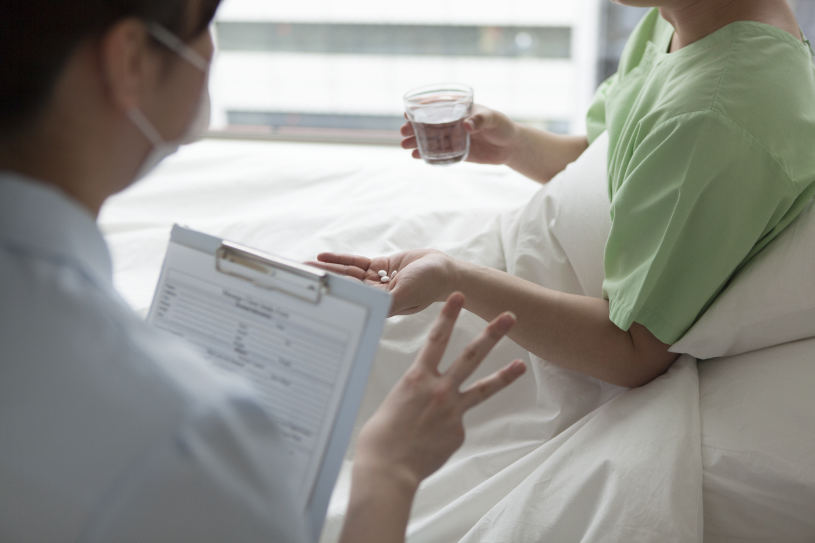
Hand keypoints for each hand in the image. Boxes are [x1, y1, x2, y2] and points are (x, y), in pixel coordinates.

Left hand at [311, 249, 456, 315]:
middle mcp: (375, 294)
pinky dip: (340, 260)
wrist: (445, 270)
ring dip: (327, 269)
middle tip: (300, 278)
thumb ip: (387, 301)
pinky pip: (356, 263)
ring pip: (347, 274)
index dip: (332, 295)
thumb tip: (367, 309)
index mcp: (379, 305)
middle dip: (324, 282)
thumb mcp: (406, 294)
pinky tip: (323, 257)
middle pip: (344, 286)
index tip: (313, 294)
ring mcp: (376, 280)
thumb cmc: (429, 285)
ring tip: (305, 267)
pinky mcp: (380, 266)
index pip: (351, 299)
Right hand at [354, 292, 525, 489]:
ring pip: (483, 388)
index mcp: (416, 378)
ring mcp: (453, 411)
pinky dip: (443, 431)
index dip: (448, 315)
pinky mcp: (458, 432)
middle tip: (509, 317)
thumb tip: (425, 400)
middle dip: (492, 334)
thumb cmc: (379, 439)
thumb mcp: (392, 403)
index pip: (435, 339)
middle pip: (471, 356)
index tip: (459, 296)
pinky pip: (455, 426)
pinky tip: (429, 443)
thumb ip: (413, 394)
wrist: (388, 471)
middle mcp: (439, 390)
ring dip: (504, 374)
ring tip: (521, 364)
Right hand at [400, 104, 519, 164]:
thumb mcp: (492, 119)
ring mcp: (452, 137)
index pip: (435, 106)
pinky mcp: (455, 151)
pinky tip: (416, 156)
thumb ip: (480, 120)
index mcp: (457, 109)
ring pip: (429, 138)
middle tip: (403, 132)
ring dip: (416, 141)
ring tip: (404, 146)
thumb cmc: (502, 126)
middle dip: (413, 127)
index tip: (407, 113)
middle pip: (427, 123)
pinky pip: (437, 152)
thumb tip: (466, 125)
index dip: (419, 109)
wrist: (510, 146)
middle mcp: (451, 122)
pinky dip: (426, 154)